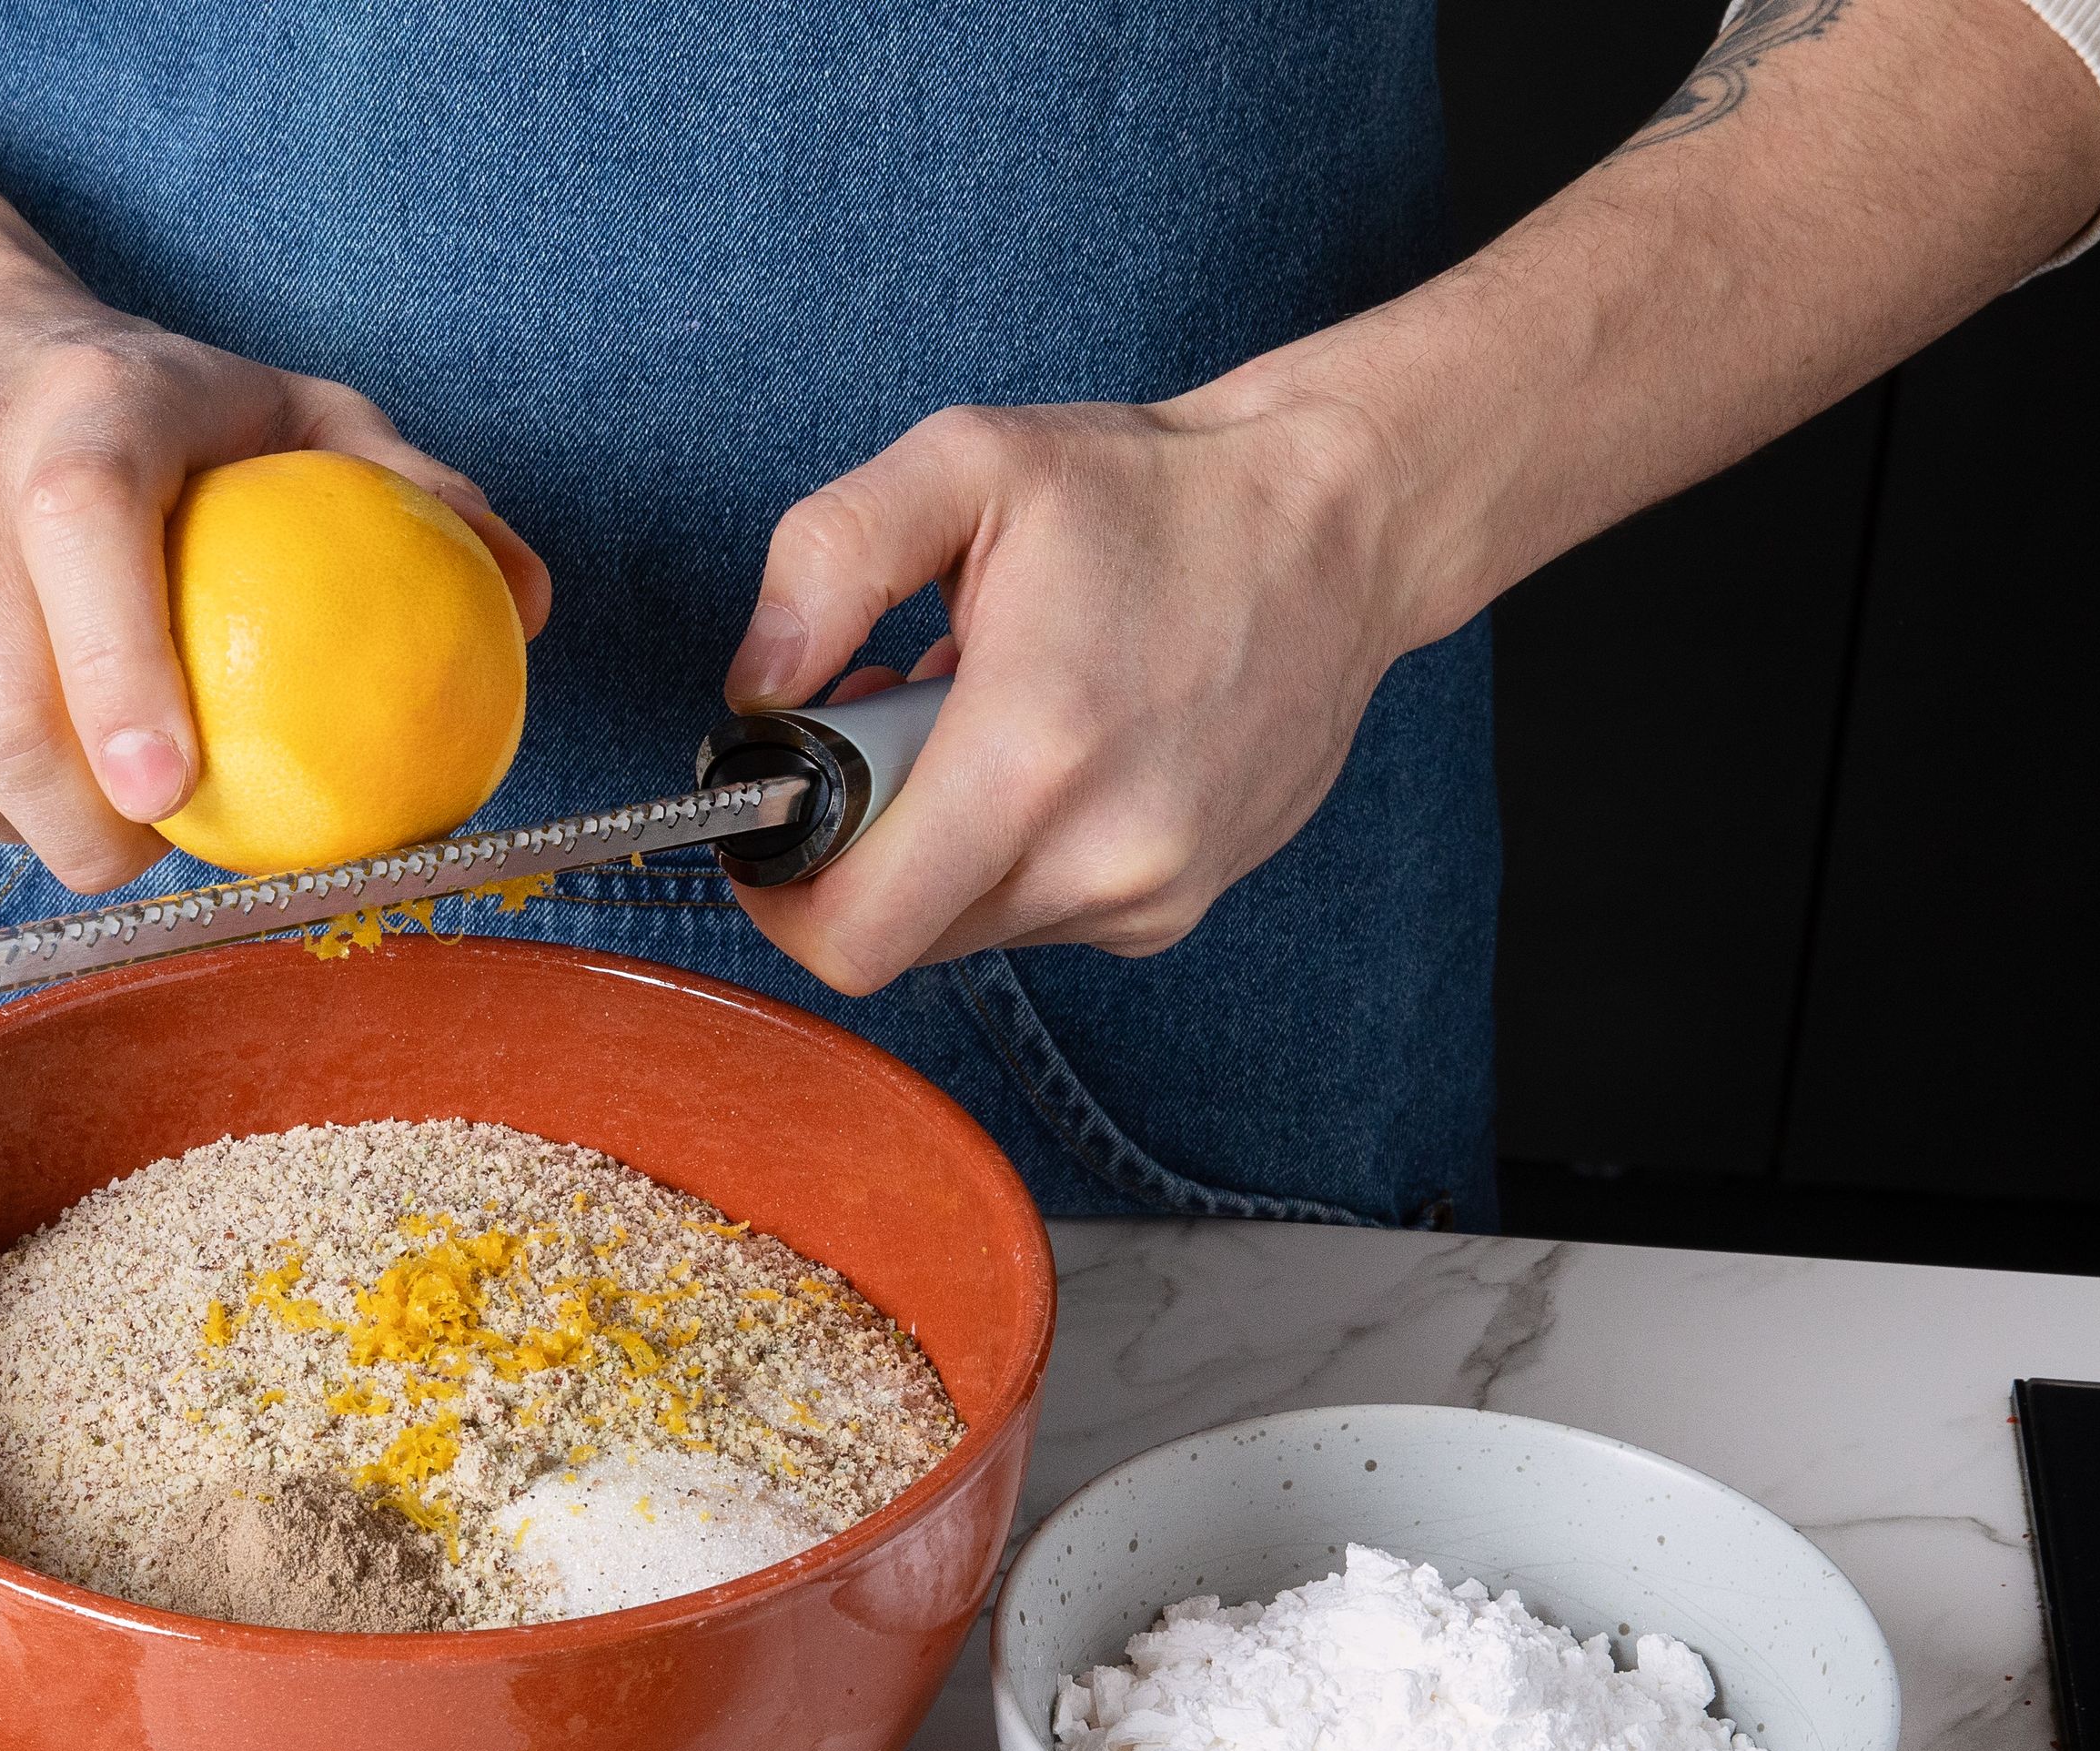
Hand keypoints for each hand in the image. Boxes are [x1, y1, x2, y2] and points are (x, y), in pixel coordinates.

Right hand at [0, 242, 549, 891]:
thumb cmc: (135, 405)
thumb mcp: (280, 411)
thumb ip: (410, 494)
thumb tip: (525, 602)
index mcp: (74, 402)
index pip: (75, 537)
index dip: (118, 678)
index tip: (168, 793)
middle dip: (79, 832)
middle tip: (147, 851)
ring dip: (11, 831)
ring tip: (73, 803)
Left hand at [719, 396, 1417, 992]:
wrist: (1343, 526)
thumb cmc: (1154, 493)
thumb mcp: (966, 463)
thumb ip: (828, 559)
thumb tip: (756, 685)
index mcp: (1033, 758)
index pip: (856, 936)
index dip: (782, 895)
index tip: (772, 822)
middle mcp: (1102, 856)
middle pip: (897, 936)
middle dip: (857, 847)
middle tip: (885, 726)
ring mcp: (1149, 894)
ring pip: (964, 928)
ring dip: (935, 846)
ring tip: (978, 721)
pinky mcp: (1176, 906)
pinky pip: (1037, 914)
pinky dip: (1010, 852)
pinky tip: (1046, 753)